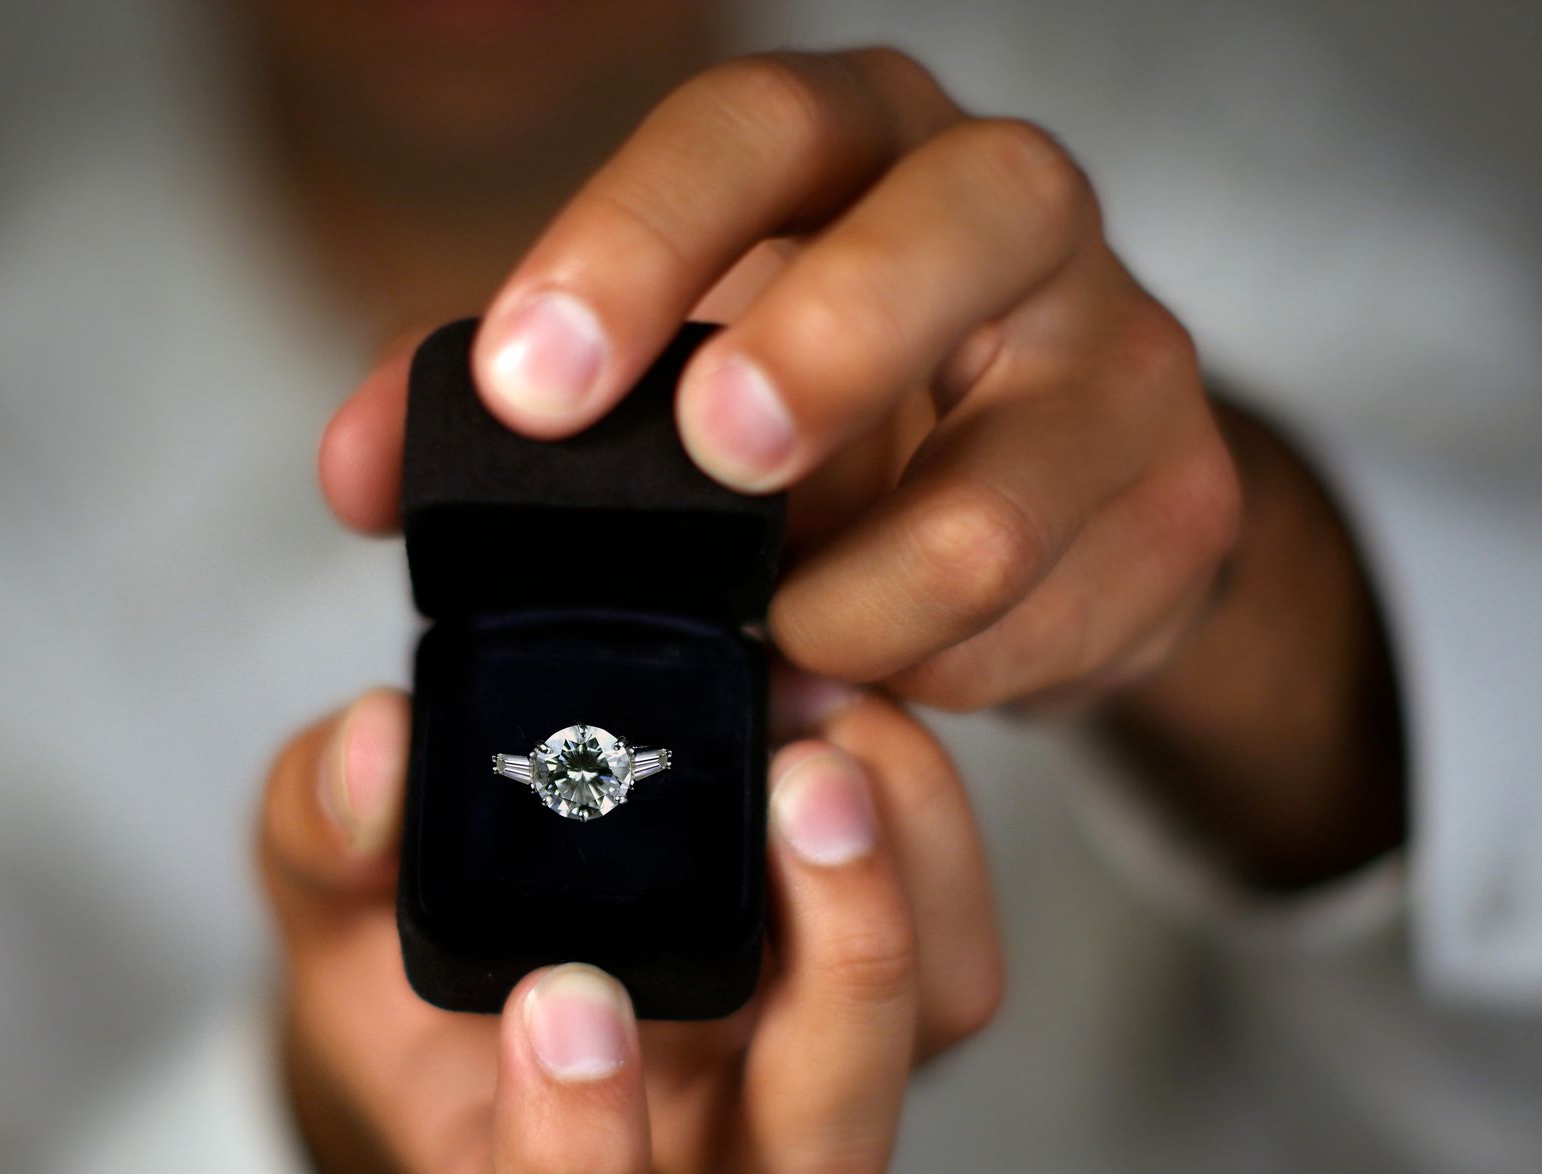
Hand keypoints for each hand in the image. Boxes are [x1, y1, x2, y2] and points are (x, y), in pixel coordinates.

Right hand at [259, 682, 998, 1173]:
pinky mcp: (861, 982)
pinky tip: (845, 704)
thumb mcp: (320, 883)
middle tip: (800, 789)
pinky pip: (953, 937)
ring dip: (912, 874)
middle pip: (816, 1151)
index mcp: (516, 1172)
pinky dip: (929, 816)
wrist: (481, 946)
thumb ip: (324, 828)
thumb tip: (379, 756)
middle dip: (842, 970)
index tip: (557, 996)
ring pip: (925, 1039)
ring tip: (831, 718)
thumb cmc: (395, 951)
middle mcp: (684, 1148)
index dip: (572, 1160)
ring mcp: (790, 1070)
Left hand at [322, 46, 1239, 714]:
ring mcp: (1119, 356)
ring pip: (1003, 490)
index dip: (640, 243)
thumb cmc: (823, 400)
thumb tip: (361, 471)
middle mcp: (1011, 212)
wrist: (1049, 477)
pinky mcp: (1181, 502)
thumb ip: (519, 399)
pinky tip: (870, 674)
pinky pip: (1045, 622)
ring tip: (770, 644)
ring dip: (855, 601)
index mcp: (860, 144)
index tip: (529, 388)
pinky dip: (935, 673)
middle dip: (822, 354)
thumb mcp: (671, 368)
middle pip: (959, 226)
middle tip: (714, 466)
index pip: (758, 132)